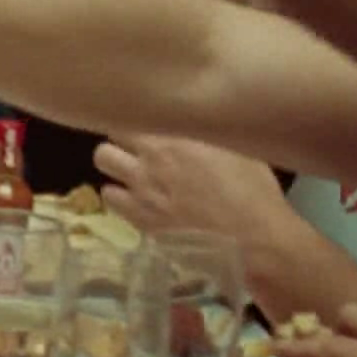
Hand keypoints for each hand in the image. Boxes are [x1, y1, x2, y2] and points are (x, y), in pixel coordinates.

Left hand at [92, 133, 292, 240]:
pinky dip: (120, 199)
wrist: (251, 237)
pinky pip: (110, 201)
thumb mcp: (234, 147)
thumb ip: (202, 134)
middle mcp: (151, 159)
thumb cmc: (253, 189)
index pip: (131, 119)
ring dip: (116, 172)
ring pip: (103, 168)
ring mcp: (141, 190)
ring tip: (133, 180)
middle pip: (108, 143)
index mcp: (177, 136)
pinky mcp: (138, 218)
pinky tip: (138, 203)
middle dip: (119, 147)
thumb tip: (192, 124)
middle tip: (135, 155)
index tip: (144, 131)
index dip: (136, 126)